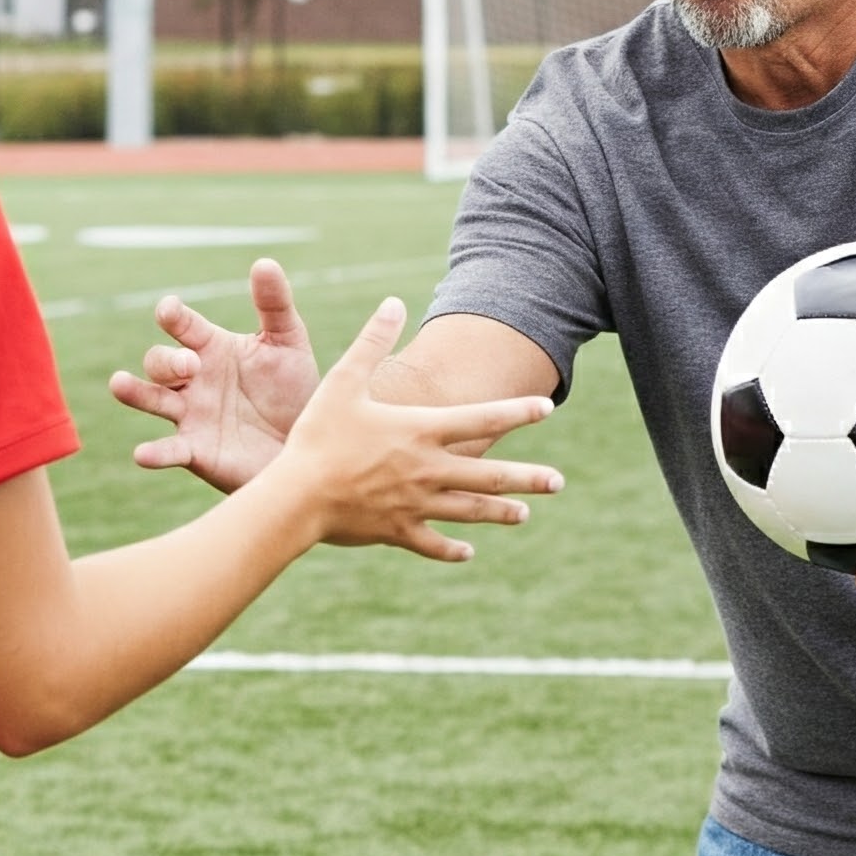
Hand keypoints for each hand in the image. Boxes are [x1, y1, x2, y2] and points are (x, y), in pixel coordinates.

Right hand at [108, 258, 320, 491]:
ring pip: (151, 398)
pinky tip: (142, 455)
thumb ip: (275, 304)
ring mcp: (190, 415)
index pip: (183, 325)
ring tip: (119, 384)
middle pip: (160, 361)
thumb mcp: (288, 342)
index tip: (169, 310)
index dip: (172, 315)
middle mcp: (193, 379)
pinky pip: (168, 451)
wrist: (307, 442)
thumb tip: (265, 262)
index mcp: (211, 347)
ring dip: (134, 391)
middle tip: (190, 365)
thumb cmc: (293, 389)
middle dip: (167, 360)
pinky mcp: (196, 451)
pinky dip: (154, 453)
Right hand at [273, 296, 561, 562]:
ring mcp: (416, 504)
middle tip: (557, 482)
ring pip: (469, 510)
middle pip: (490, 474)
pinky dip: (452, 550)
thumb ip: (372, 342)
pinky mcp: (397, 531)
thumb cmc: (318, 436)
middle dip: (528, 478)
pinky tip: (468, 552)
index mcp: (421, 431)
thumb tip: (393, 302)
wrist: (298, 496)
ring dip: (500, 512)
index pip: (483, 418)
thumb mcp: (342, 381)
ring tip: (525, 513)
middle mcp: (428, 469)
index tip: (549, 407)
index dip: (519, 411)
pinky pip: (433, 544)